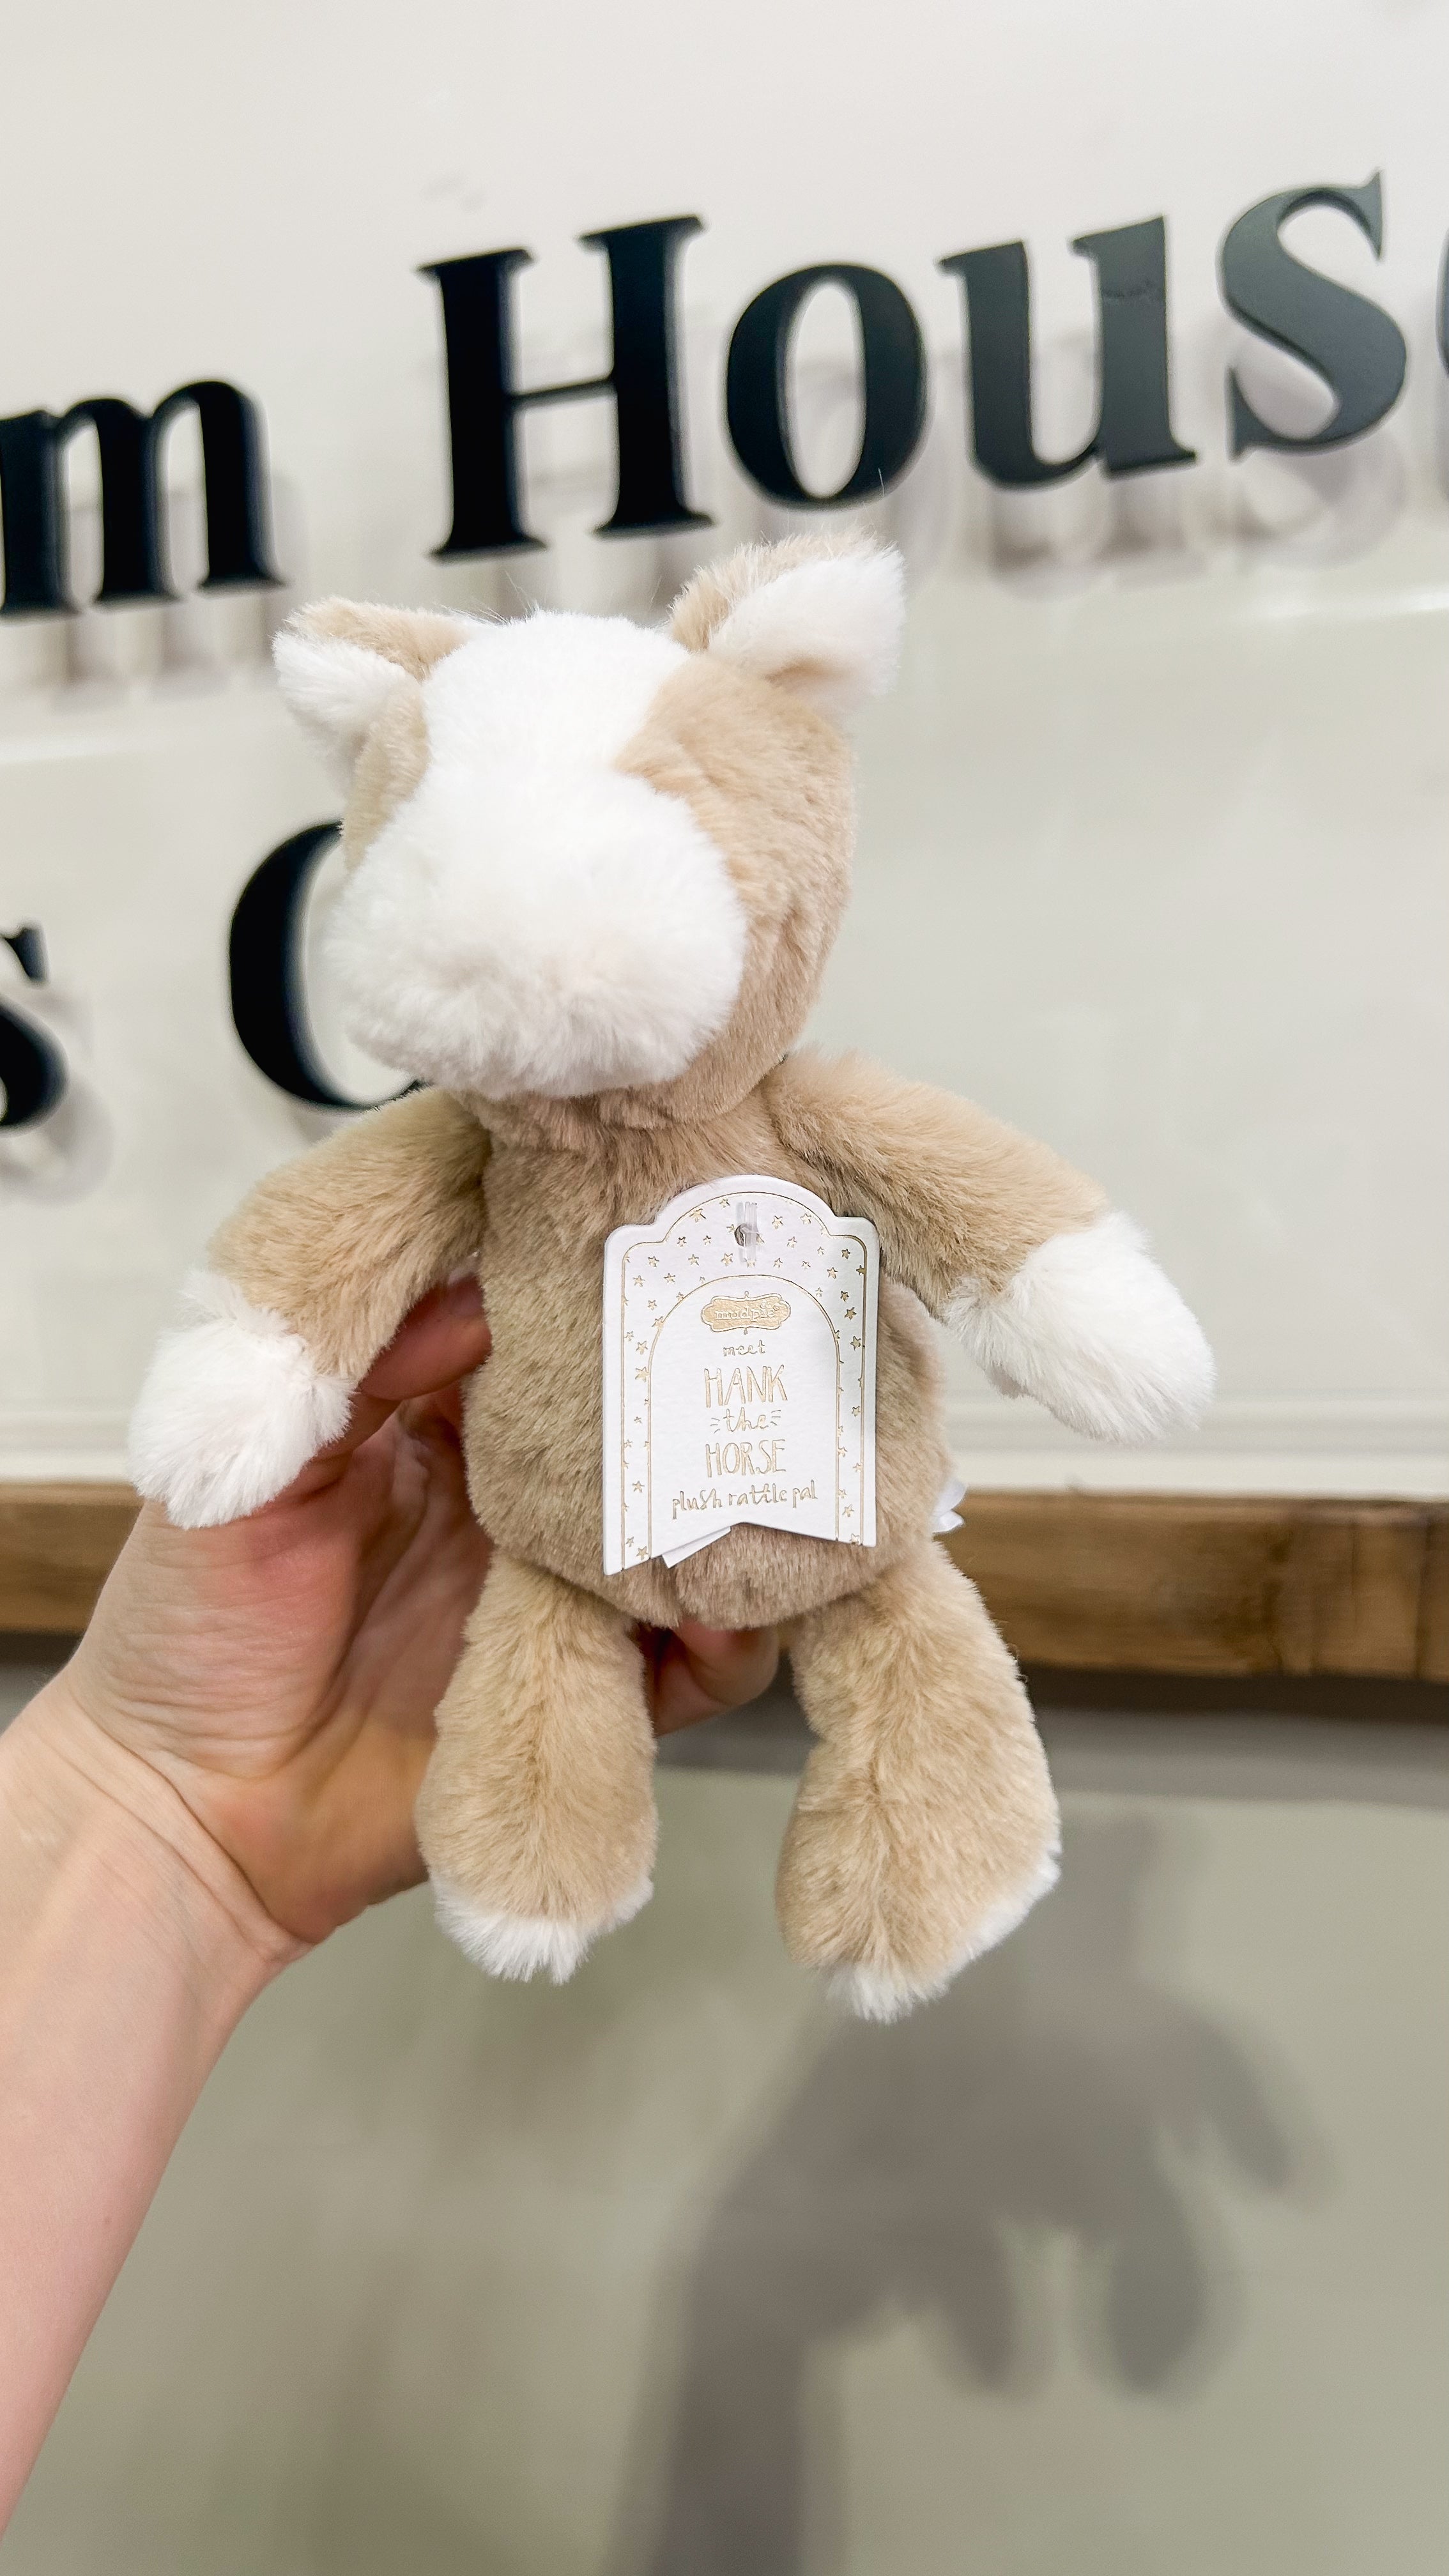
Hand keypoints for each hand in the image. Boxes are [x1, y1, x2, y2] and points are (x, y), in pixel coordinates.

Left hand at [43, 1276, 778, 1950]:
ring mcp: (553, 1606)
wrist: (187, 1818)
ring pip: (681, 1545)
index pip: (538, 1341)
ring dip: (722, 1518)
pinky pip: (686, 1674)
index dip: (592, 1298)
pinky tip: (722, 1613)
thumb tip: (477, 1296)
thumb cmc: (188, 1636)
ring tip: (748, 1484)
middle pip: (632, 1437)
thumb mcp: (248, 1476)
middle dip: (689, 1399)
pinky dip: (726, 1644)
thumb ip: (351, 1376)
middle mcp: (512, 1508)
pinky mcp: (581, 1705)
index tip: (646, 1251)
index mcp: (433, 1431)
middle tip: (738, 1356)